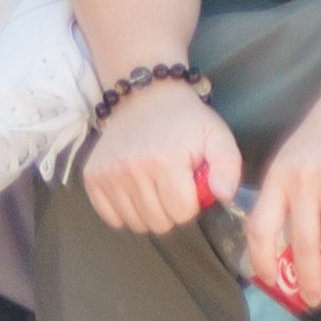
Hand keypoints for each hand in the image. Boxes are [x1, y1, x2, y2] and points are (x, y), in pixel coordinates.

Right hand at [80, 80, 243, 243]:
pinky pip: (112, 217)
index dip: (193, 204)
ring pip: (135, 223)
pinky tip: (137, 191)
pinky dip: (126, 212)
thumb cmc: (186, 120)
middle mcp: (132, 169)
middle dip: (173, 211)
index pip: (182, 212)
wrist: (147, 96)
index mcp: (166, 160)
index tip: (192, 188)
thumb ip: (228, 166)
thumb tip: (223, 196)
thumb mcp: (218, 134)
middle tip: (175, 188)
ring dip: (150, 213)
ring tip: (158, 187)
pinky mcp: (92, 177)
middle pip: (158, 222)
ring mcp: (109, 174)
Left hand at [248, 73, 320, 311]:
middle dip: (307, 276)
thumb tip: (293, 236)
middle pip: (301, 240)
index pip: (261, 227)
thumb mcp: (297, 155)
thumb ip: (290, 191)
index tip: (268, 280)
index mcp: (279, 177)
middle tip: (313, 298)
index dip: (261, 258)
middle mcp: (301, 181)